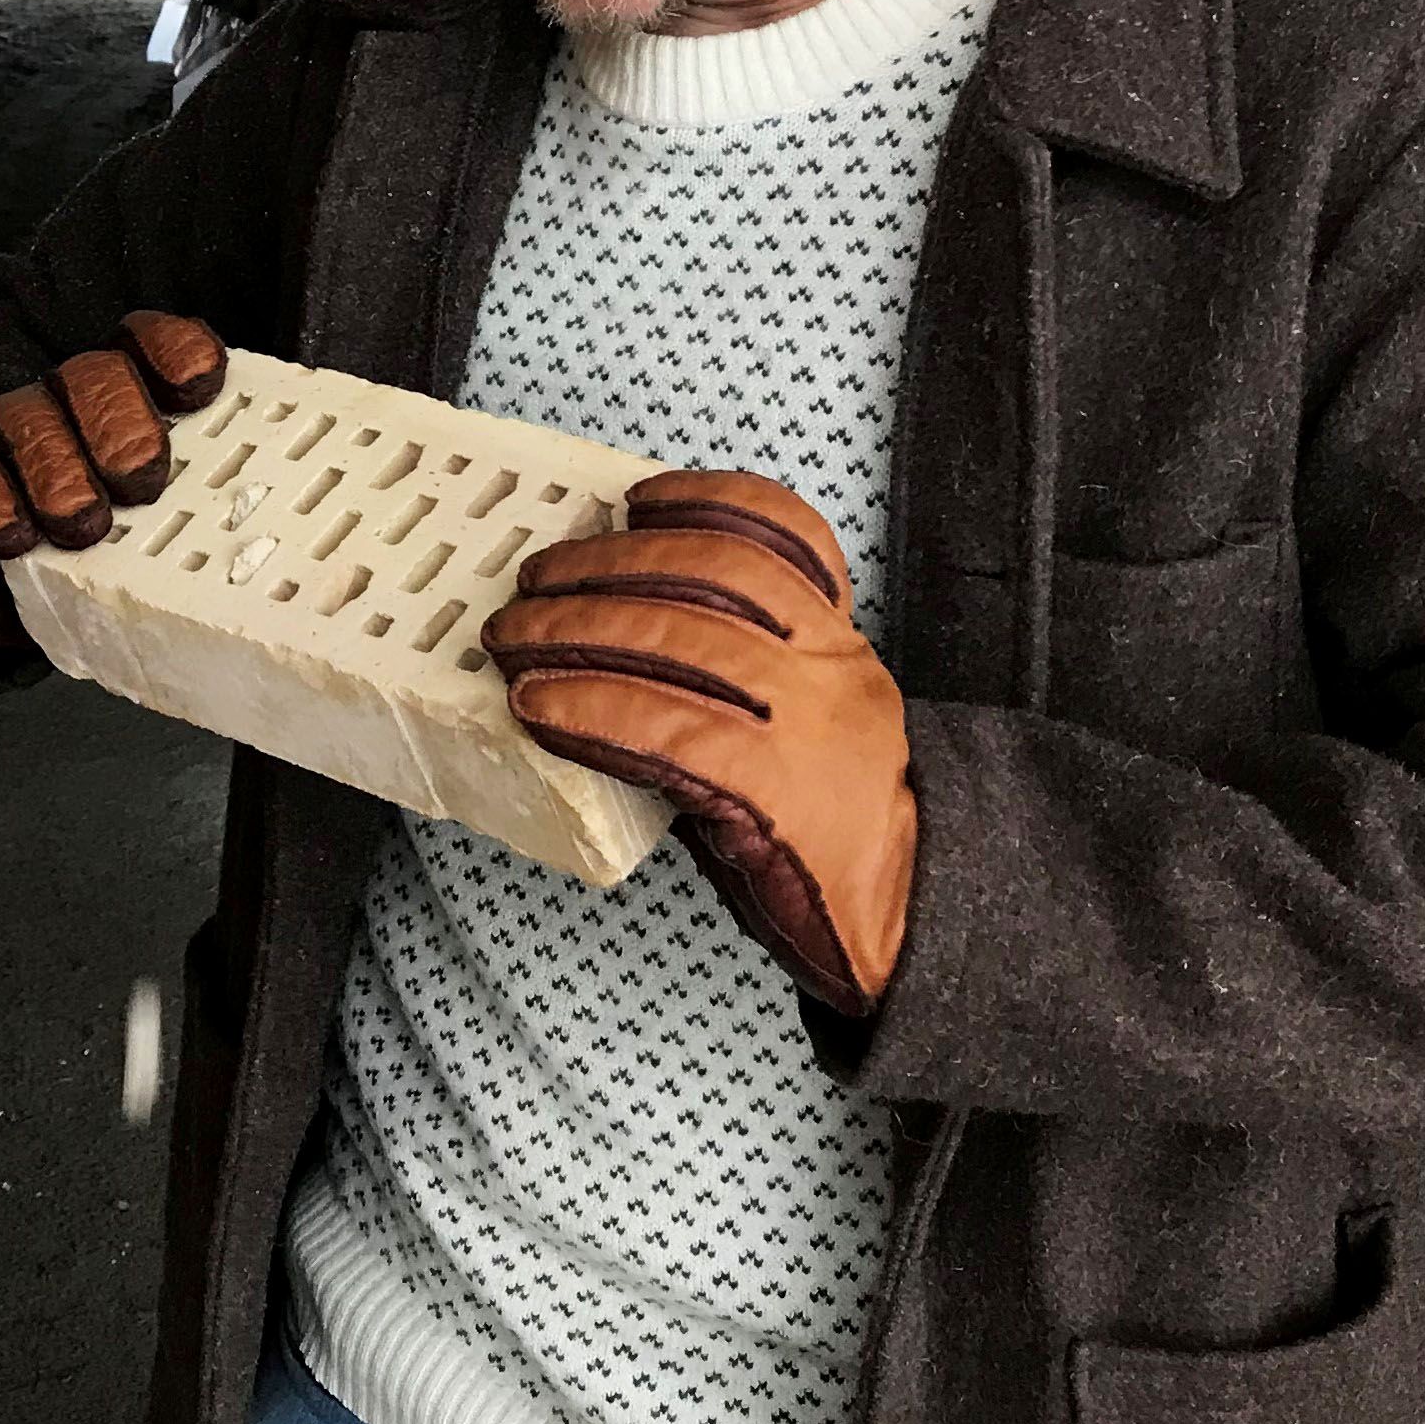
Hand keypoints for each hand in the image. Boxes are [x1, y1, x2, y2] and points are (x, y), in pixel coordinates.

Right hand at [0, 311, 230, 649]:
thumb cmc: (74, 546)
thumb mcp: (143, 526)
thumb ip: (191, 508)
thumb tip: (265, 530)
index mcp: (122, 398)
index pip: (150, 345)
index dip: (176, 352)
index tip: (200, 385)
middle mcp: (63, 397)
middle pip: (94, 376)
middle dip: (123, 424)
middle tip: (142, 483)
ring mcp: (2, 425)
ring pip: (31, 419)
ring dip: (60, 470)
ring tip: (82, 524)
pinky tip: (11, 535)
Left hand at [483, 469, 918, 1015]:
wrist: (911, 922)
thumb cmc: (833, 829)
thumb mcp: (802, 725)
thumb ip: (733, 678)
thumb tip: (610, 638)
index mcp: (837, 643)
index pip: (784, 537)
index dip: (704, 503)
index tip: (635, 501)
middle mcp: (829, 668)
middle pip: (709, 577)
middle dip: (605, 567)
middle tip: (532, 583)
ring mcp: (808, 727)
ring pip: (680, 643)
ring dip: (576, 632)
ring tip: (513, 641)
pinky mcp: (777, 794)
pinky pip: (668, 731)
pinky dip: (593, 709)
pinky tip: (542, 707)